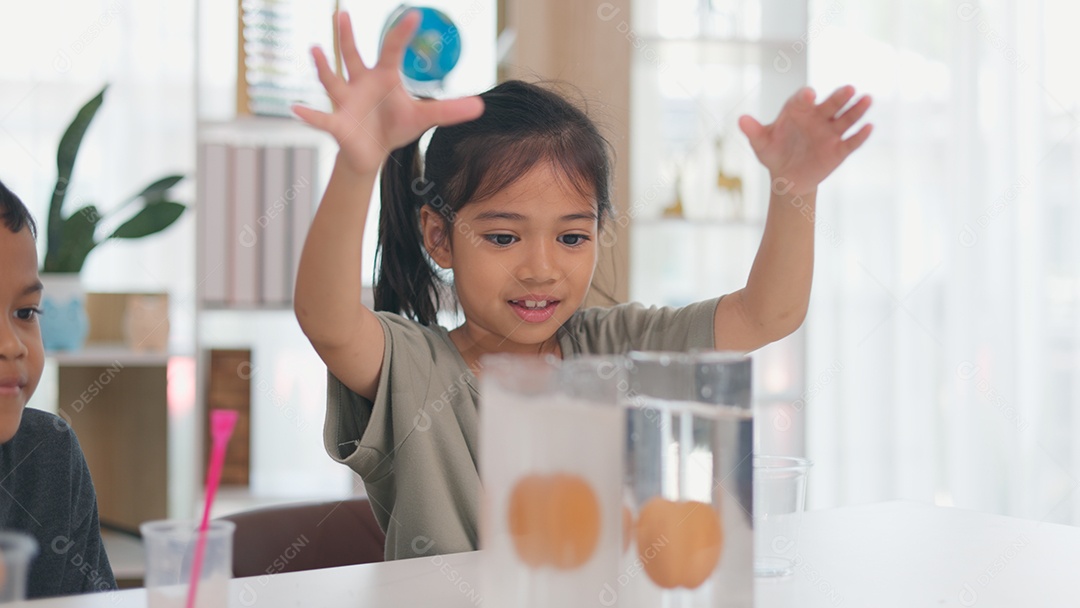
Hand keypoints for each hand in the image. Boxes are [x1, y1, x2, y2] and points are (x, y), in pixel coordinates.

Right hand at [292, 11, 484, 174]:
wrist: (371, 153)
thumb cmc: (394, 127)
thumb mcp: (423, 118)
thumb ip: (449, 110)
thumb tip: (481, 106)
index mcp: (383, 77)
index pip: (391, 50)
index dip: (401, 33)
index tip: (413, 15)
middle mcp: (360, 83)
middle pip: (352, 56)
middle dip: (346, 37)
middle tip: (341, 13)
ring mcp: (346, 101)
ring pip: (332, 80)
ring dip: (323, 66)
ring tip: (315, 49)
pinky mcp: (337, 123)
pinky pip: (322, 118)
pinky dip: (310, 114)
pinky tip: (298, 108)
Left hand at [738, 86, 871, 195]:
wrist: (787, 177)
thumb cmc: (774, 154)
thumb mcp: (761, 144)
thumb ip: (753, 131)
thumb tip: (741, 120)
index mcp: (799, 111)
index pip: (803, 99)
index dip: (806, 97)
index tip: (809, 96)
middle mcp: (818, 117)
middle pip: (831, 104)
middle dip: (840, 97)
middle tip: (849, 89)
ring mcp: (830, 132)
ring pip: (846, 119)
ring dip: (857, 110)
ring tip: (867, 99)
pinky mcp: (839, 150)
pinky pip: (851, 142)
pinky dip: (860, 135)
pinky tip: (869, 127)